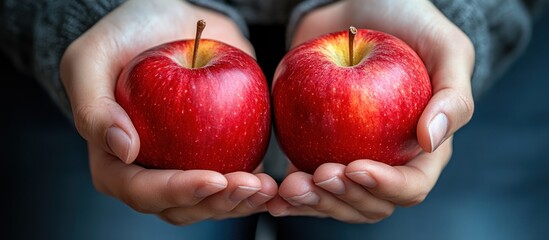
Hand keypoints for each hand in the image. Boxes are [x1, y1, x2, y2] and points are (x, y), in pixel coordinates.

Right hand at [60, 0, 274, 224]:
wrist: (169, 19)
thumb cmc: (123, 38)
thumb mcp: (89, 61)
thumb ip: (93, 108)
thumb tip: (124, 149)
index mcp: (116, 162)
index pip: (143, 190)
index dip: (179, 191)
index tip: (214, 178)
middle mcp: (152, 171)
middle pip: (184, 206)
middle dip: (218, 202)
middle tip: (250, 185)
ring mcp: (187, 166)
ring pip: (214, 202)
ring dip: (242, 201)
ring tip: (267, 187)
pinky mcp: (217, 154)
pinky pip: (237, 180)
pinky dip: (255, 186)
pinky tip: (274, 181)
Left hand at [268, 0, 473, 222]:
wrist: (360, 8)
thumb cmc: (411, 24)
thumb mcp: (446, 49)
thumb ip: (453, 96)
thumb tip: (432, 140)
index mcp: (422, 148)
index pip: (411, 185)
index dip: (386, 186)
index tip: (355, 167)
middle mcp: (387, 159)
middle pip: (369, 203)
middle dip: (344, 198)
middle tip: (320, 174)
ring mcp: (351, 156)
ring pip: (335, 200)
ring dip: (314, 202)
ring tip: (292, 188)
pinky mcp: (319, 147)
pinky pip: (306, 181)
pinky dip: (291, 194)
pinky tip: (274, 194)